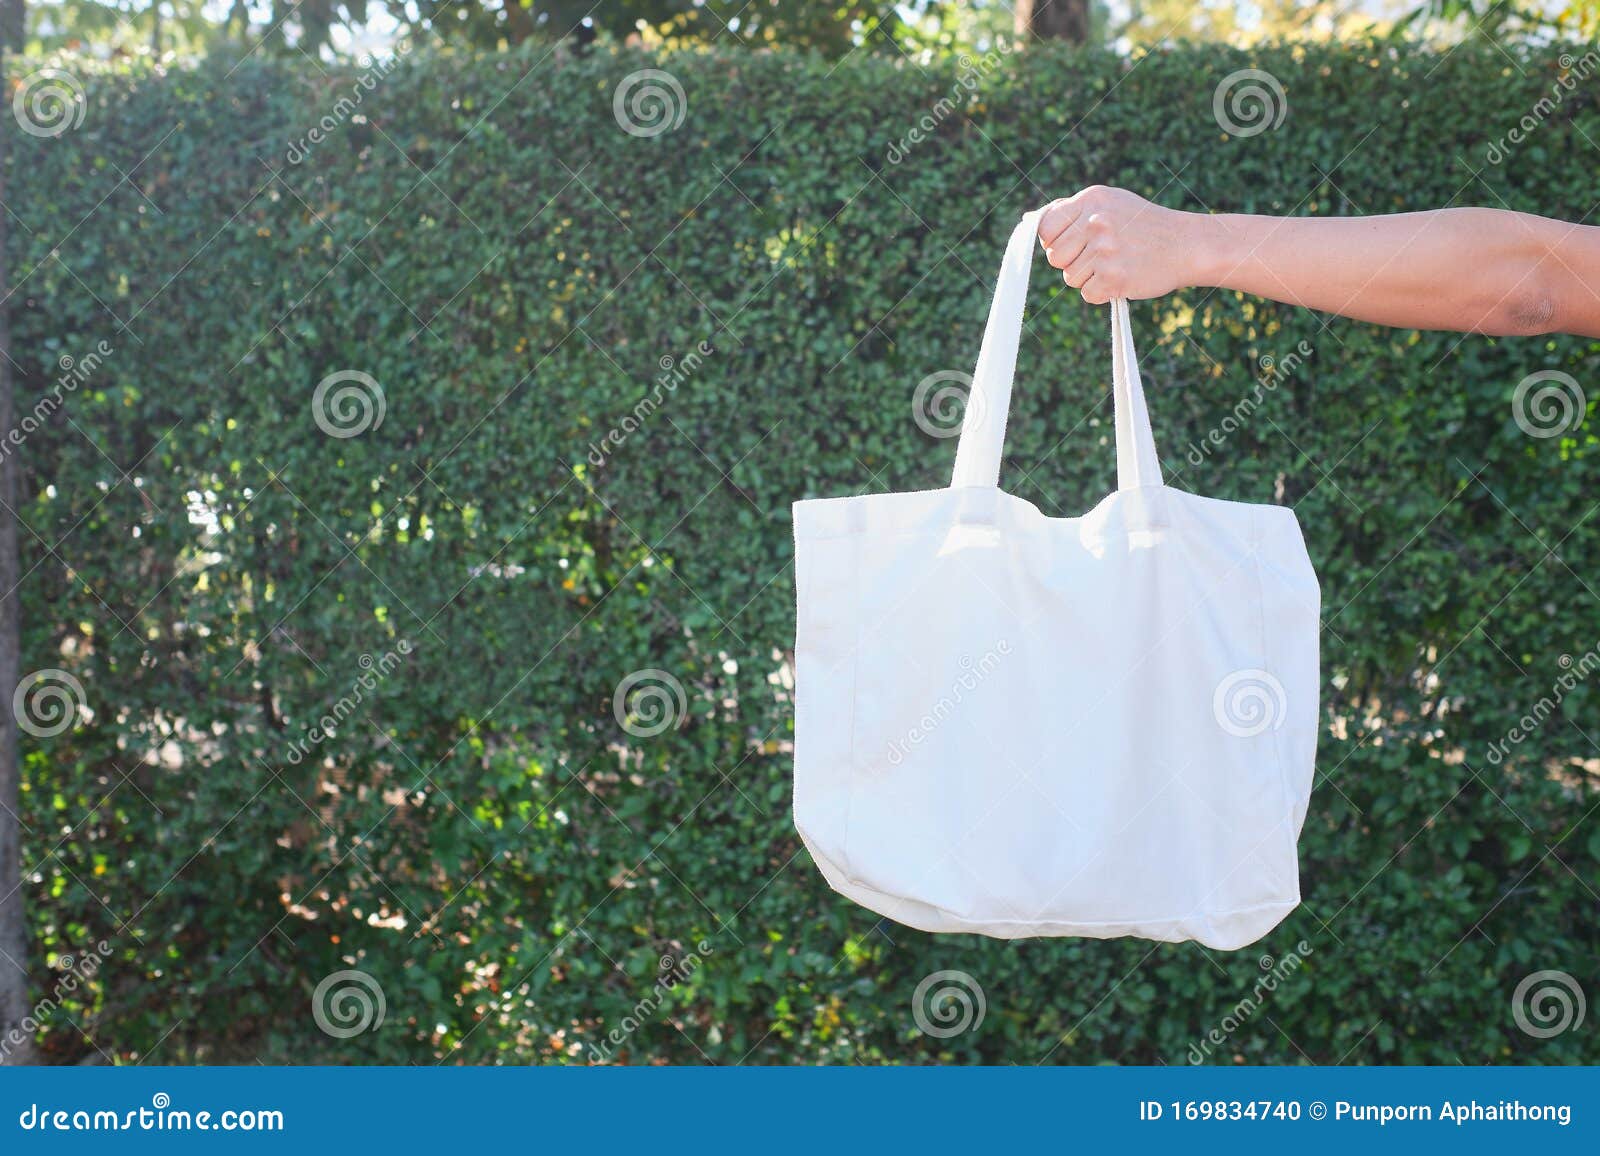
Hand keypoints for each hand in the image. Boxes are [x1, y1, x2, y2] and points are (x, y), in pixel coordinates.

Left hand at [1037, 186, 1202, 303]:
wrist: (1186, 245)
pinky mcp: (1114, 277)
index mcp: (1092, 199)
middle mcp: (1096, 222)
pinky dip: (1102, 292)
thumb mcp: (1110, 203)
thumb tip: (1029, 221)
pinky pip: (1088, 294)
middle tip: (1100, 255)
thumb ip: (1072, 211)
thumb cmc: (1142, 225)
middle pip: (1055, 258)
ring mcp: (1105, 250)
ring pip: (1070, 278)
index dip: (1054, 241)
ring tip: (1116, 263)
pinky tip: (1123, 277)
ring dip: (1089, 278)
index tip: (1072, 244)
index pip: (1045, 228)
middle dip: (1072, 262)